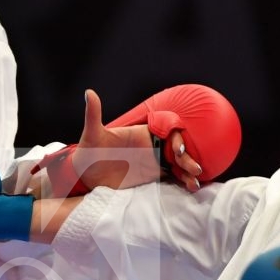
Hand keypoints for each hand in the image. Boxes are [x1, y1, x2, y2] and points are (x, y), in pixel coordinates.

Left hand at [34, 91, 201, 196]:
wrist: (85, 174)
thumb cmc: (88, 150)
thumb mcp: (91, 133)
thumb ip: (93, 114)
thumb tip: (88, 92)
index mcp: (142, 133)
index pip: (166, 131)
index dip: (176, 138)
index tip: (177, 150)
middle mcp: (151, 145)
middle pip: (177, 148)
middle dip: (187, 157)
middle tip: (194, 168)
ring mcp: (153, 161)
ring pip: (178, 163)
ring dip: (188, 171)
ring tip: (194, 182)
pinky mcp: (152, 175)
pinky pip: (173, 177)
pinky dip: (183, 181)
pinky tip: (191, 187)